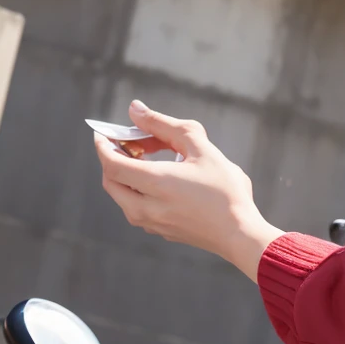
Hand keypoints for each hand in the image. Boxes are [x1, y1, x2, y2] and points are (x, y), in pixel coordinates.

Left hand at [94, 100, 282, 281]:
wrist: (241, 234)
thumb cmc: (226, 191)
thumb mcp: (201, 148)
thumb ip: (165, 125)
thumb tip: (135, 109)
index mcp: (155, 183)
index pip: (110, 163)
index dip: (103, 145)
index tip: (105, 132)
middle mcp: (146, 207)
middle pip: (110, 180)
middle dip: (113, 159)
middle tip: (131, 143)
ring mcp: (151, 223)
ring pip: (122, 196)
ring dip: (126, 176)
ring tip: (148, 159)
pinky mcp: (160, 231)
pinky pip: (136, 208)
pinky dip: (138, 190)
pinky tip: (161, 181)